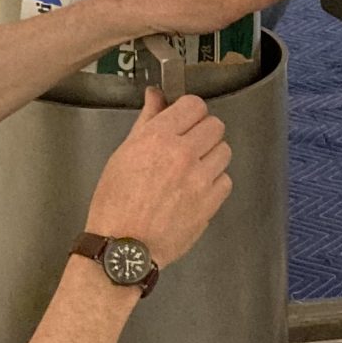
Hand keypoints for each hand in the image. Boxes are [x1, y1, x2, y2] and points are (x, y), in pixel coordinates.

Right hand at [86, 90, 230, 266]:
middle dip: (203, 131)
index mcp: (158, 137)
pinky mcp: (211, 203)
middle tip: (189, 144)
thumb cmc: (115, 202)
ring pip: (224, 151)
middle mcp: (184, 154)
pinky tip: (197, 189)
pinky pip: (226, 180)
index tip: (184, 120)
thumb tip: (156, 95)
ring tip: (193, 169)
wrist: (123, 247)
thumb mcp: (123, 154)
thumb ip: (147, 121)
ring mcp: (201, 179)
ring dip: (211, 156)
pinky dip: (215, 182)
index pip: (194, 105)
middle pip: (215, 125)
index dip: (190, 111)